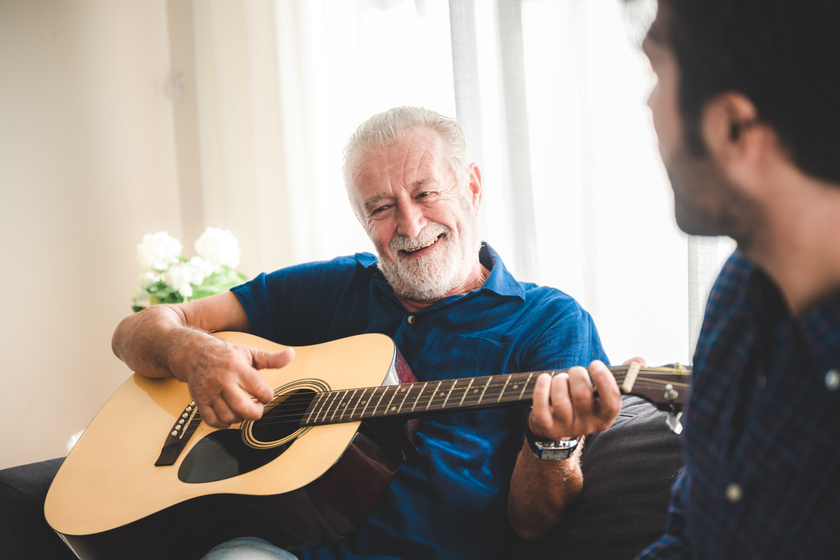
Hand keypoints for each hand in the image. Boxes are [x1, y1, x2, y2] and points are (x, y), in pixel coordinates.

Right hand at [172, 336, 295, 428]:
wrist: (194, 354)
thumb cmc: (226, 355)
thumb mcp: (250, 352)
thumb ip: (271, 358)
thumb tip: (291, 355)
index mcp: (237, 368)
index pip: (259, 390)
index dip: (268, 396)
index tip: (266, 395)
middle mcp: (222, 380)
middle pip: (243, 408)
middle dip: (255, 413)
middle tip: (257, 407)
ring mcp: (209, 392)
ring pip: (228, 416)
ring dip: (240, 418)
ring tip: (244, 409)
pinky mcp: (199, 401)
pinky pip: (213, 421)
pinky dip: (224, 423)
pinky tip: (230, 414)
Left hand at [529, 360, 620, 440]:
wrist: (556, 430)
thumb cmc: (583, 403)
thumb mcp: (601, 393)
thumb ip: (620, 376)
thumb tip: (639, 360)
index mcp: (605, 416)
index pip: (611, 402)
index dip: (604, 381)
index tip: (595, 364)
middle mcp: (587, 425)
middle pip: (582, 395)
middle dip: (577, 375)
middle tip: (575, 371)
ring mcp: (566, 427)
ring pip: (561, 401)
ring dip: (559, 381)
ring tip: (560, 378)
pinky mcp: (547, 427)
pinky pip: (542, 408)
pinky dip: (541, 389)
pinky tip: (544, 379)